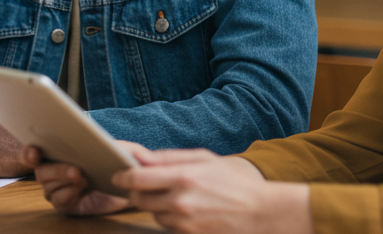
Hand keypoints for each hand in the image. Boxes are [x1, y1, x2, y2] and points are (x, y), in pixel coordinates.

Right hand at [21, 145, 134, 215]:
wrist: (129, 188)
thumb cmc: (118, 164)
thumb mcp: (121, 148)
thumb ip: (114, 142)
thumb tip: (102, 141)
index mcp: (57, 152)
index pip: (32, 152)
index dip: (29, 152)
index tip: (35, 152)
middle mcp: (52, 171)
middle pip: (40, 170)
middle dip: (56, 168)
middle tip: (75, 168)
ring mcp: (57, 189)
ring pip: (49, 185)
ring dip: (65, 179)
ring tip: (82, 177)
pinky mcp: (65, 204)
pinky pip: (59, 199)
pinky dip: (69, 192)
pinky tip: (82, 188)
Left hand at [112, 148, 309, 233]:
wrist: (264, 214)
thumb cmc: (234, 182)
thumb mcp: (205, 159)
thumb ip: (170, 158)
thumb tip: (141, 156)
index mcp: (183, 177)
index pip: (136, 179)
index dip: (123, 177)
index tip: (119, 175)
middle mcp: (180, 202)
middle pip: (139, 200)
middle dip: (137, 193)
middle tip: (145, 188)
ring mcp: (185, 223)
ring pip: (154, 215)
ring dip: (157, 208)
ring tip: (177, 199)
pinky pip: (169, 228)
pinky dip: (172, 221)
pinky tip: (189, 213)